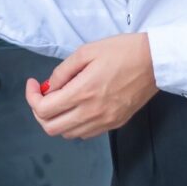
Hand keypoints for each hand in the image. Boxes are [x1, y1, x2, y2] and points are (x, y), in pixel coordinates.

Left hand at [25, 34, 158, 139]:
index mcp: (83, 92)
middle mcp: (92, 112)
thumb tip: (49, 87)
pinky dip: (74, 125)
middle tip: (42, 95)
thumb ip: (63, 71)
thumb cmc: (123, 51)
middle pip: (50, 127)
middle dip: (39, 112)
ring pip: (67, 134)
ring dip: (57, 120)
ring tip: (60, 101)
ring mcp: (104, 121)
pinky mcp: (115, 124)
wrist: (155, 61)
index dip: (31, 97)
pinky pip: (85, 134)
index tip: (34, 84)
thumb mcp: (86, 51)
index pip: (43, 109)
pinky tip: (77, 108)